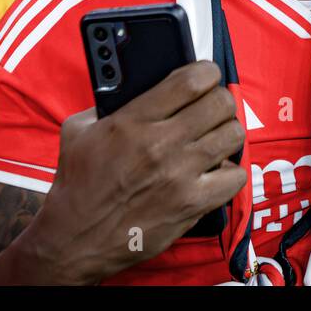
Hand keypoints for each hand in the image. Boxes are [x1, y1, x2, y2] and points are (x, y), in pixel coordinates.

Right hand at [23, 61, 245, 283]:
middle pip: (219, 104)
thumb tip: (136, 85)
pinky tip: (215, 171)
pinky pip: (235, 177)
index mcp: (132, 121)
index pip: (190, 81)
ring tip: (214, 137)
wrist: (75, 238)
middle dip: (219, 99)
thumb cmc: (78, 183)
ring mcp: (179, 176)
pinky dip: (230, 171)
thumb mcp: (79, 130)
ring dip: (226, 132)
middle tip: (211, 107)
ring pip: (232, 135)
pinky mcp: (191, 204)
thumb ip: (109, 103)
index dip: (206, 72)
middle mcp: (160, 145)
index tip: (206, 75)